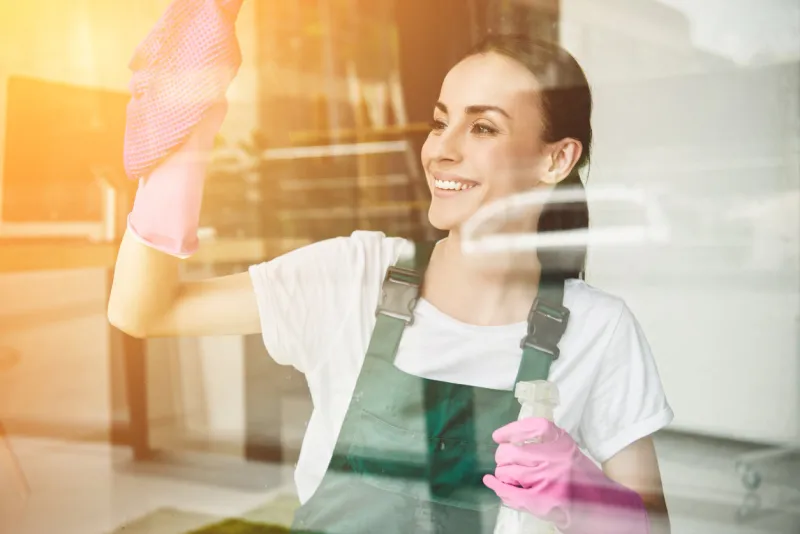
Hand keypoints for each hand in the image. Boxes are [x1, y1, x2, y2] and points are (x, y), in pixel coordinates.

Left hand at [483, 418, 649, 533]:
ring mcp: (548, 480)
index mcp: (564, 444)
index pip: (533, 426)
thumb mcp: (571, 453)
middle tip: (505, 461)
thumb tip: (514, 439)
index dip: (512, 429)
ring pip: (509, 471)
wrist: (606, 509)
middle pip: (513, 451)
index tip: (499, 436)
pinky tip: (491, 482)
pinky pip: (511, 492)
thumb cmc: (585, 481)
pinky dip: (497, 486)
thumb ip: (549, 445)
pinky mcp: (543, 501)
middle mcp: (556, 459)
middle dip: (503, 457)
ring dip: (503, 474)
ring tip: (507, 477)